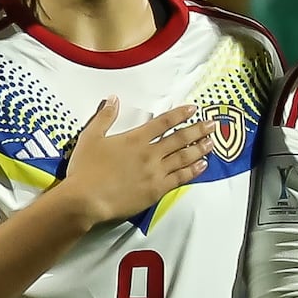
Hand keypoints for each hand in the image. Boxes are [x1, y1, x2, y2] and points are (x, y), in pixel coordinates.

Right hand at [55, 99, 215, 229]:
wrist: (86, 199)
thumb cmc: (85, 168)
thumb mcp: (90, 137)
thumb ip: (104, 117)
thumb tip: (114, 98)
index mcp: (135, 139)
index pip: (163, 123)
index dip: (180, 114)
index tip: (193, 109)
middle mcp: (150, 153)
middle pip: (180, 139)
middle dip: (198, 130)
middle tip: (212, 124)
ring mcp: (156, 172)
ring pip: (184, 157)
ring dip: (199, 149)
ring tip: (212, 142)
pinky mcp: (157, 190)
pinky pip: (180, 178)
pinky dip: (193, 171)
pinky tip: (202, 165)